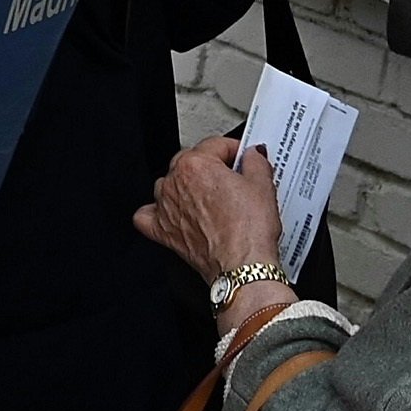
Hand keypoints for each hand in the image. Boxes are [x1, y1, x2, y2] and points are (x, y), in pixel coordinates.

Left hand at [135, 136, 285, 279]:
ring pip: (169, 185)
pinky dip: (158, 212)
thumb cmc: (248, 230)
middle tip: (233, 177)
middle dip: (212, 166)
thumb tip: (252, 155)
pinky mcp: (162, 231)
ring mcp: (165, 207)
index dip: (234, 149)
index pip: (215, 145)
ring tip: (210, 196)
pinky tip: (173, 212)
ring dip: (187, 186)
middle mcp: (174, 183)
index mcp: (195, 165)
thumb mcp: (262, 185)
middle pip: (190, 162)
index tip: (243, 157)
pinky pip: (148, 215)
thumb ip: (255, 161)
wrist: (242, 265)